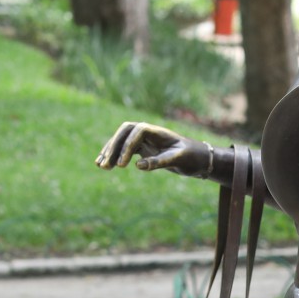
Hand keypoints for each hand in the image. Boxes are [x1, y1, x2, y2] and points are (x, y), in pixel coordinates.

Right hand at [95, 122, 211, 176]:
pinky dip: (113, 156)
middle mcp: (148, 132)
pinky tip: (102, 165)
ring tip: (101, 166)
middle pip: (124, 133)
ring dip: (110, 152)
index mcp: (157, 131)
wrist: (198, 158)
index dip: (127, 147)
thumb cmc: (191, 157)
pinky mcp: (141, 147)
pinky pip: (123, 149)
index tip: (122, 166)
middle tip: (105, 166)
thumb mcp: (179, 160)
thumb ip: (160, 162)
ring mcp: (143, 139)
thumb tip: (139, 166)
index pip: (136, 133)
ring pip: (121, 140)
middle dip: (113, 147)